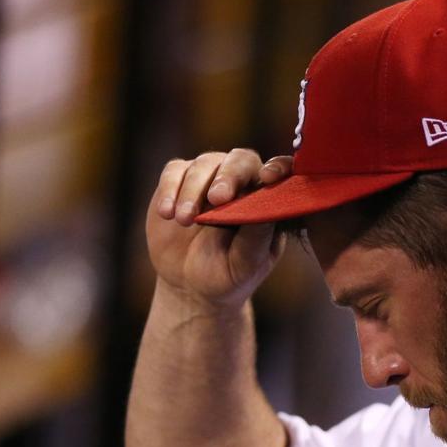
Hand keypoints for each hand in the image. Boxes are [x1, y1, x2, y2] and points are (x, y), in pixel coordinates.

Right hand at [145, 149, 293, 309]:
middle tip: (217, 199)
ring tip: (185, 220)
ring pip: (205, 163)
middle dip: (229, 176)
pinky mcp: (180, 180)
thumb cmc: (228, 275)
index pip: (280, 172)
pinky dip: (170, 189)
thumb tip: (266, 208)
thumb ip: (257, 236)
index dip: (277, 168)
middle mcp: (243, 183)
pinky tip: (167, 213)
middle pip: (241, 160)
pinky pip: (175, 171)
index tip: (267, 178)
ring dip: (193, 190)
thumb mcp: (246, 264)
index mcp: (269, 201)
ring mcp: (210, 178)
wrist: (190, 286)